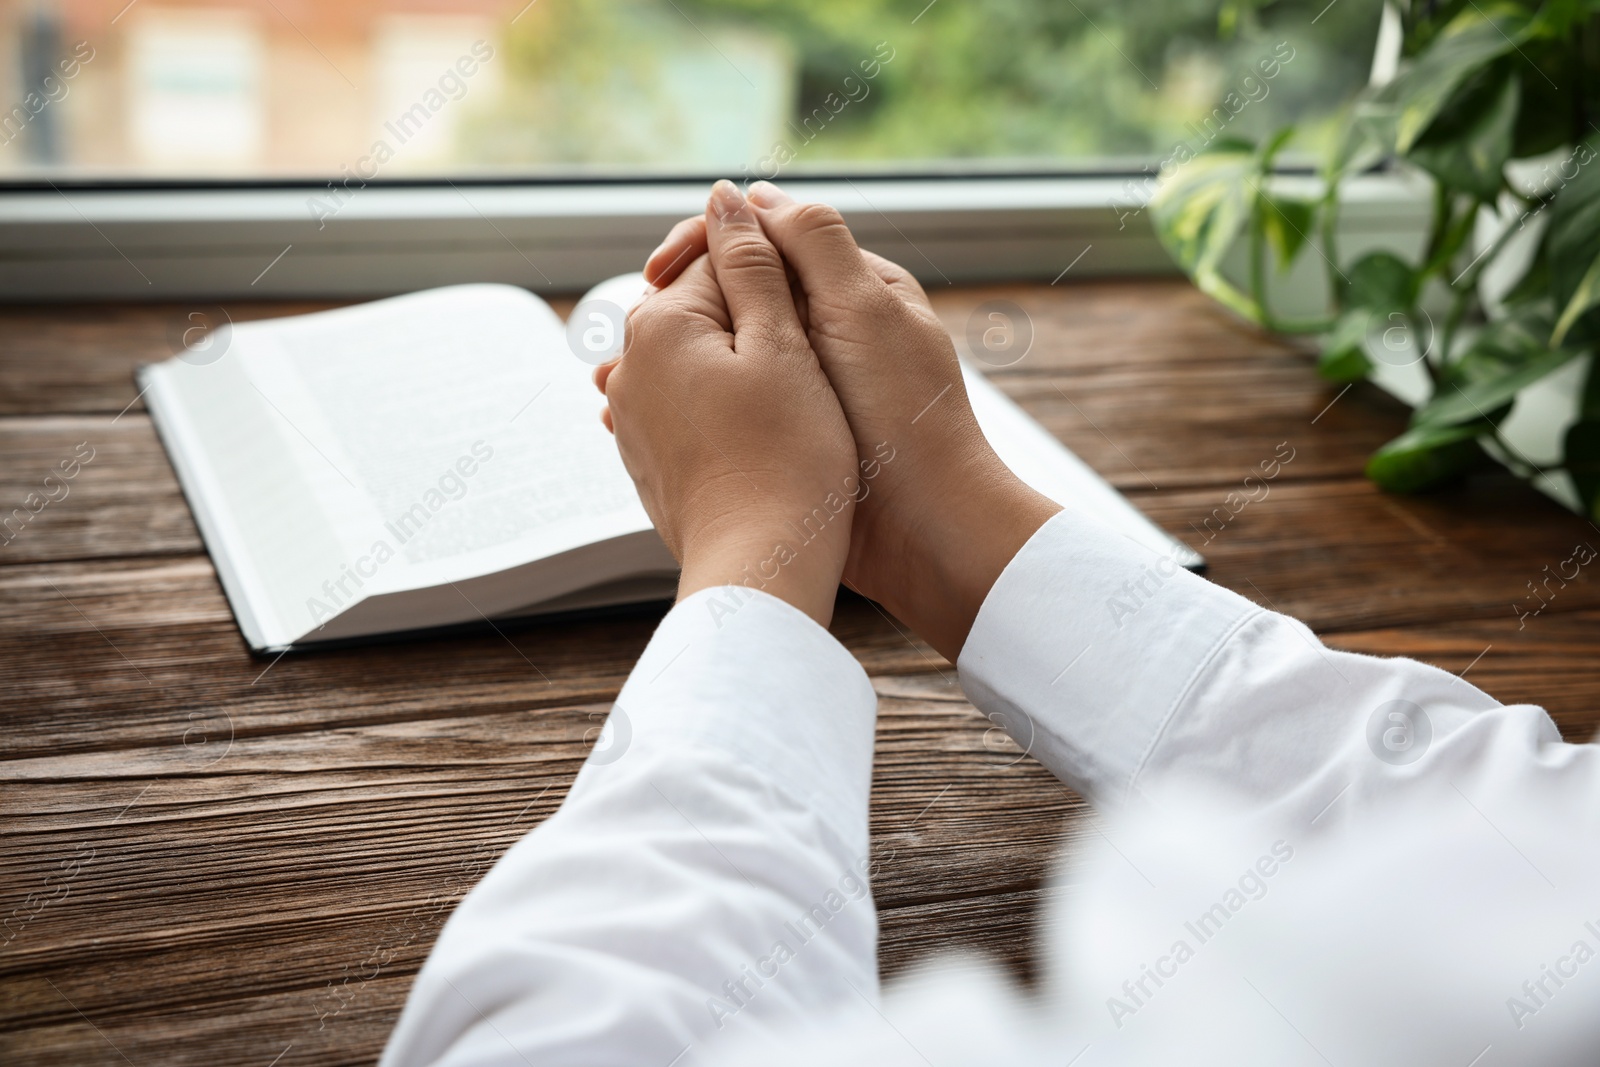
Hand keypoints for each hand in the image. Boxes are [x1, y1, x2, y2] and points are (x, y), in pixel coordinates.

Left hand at [598, 180, 858, 627]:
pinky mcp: (649, 460)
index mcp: (660, 323)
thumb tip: (726, 197)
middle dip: (760, 319)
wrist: (761, 565)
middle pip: (705, 307)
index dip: (784, 275)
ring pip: (699, 359)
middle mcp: (632, 364)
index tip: (823, 313)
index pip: (722, 258)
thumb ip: (752, 263)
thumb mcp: (785, 344)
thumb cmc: (789, 459)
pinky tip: (766, 435)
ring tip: (797, 403)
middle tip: (818, 363)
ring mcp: (635, 416)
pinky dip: (726, 408)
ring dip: (745, 365)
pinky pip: (690, 408)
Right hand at [643, 182, 1059, 659]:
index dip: (704, 248)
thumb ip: (813, 243)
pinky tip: (644, 425)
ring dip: (668, 366)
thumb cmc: (906, 420)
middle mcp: (832, 333)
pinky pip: (730, 410)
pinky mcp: (797, 437)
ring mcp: (812, 388)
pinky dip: (684, 412)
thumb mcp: (863, 311)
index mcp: (855, 290)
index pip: (766, 242)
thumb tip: (752, 195)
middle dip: (675, 311)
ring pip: (727, 358)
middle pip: (739, 298)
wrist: (929, 530)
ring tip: (613, 386)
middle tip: (621, 340)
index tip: (656, 273)